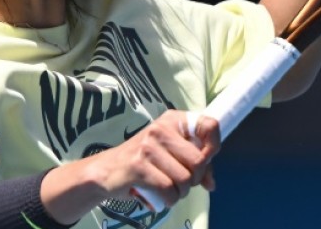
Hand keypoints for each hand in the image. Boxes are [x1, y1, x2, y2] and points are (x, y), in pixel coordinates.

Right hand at [95, 110, 221, 207]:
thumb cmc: (144, 161)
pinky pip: (169, 189)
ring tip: (171, 190)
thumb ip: (194, 164)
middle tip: (183, 182)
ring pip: (185, 178)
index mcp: (173, 120)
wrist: (106, 170)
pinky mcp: (138, 166)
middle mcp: (161, 129)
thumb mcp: (170, 154)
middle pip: (199, 160)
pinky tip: (164, 198)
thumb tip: (211, 183)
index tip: (205, 160)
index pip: (209, 125)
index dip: (213, 146)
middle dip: (195, 179)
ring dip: (182, 192)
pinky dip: (170, 199)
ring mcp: (148, 146)